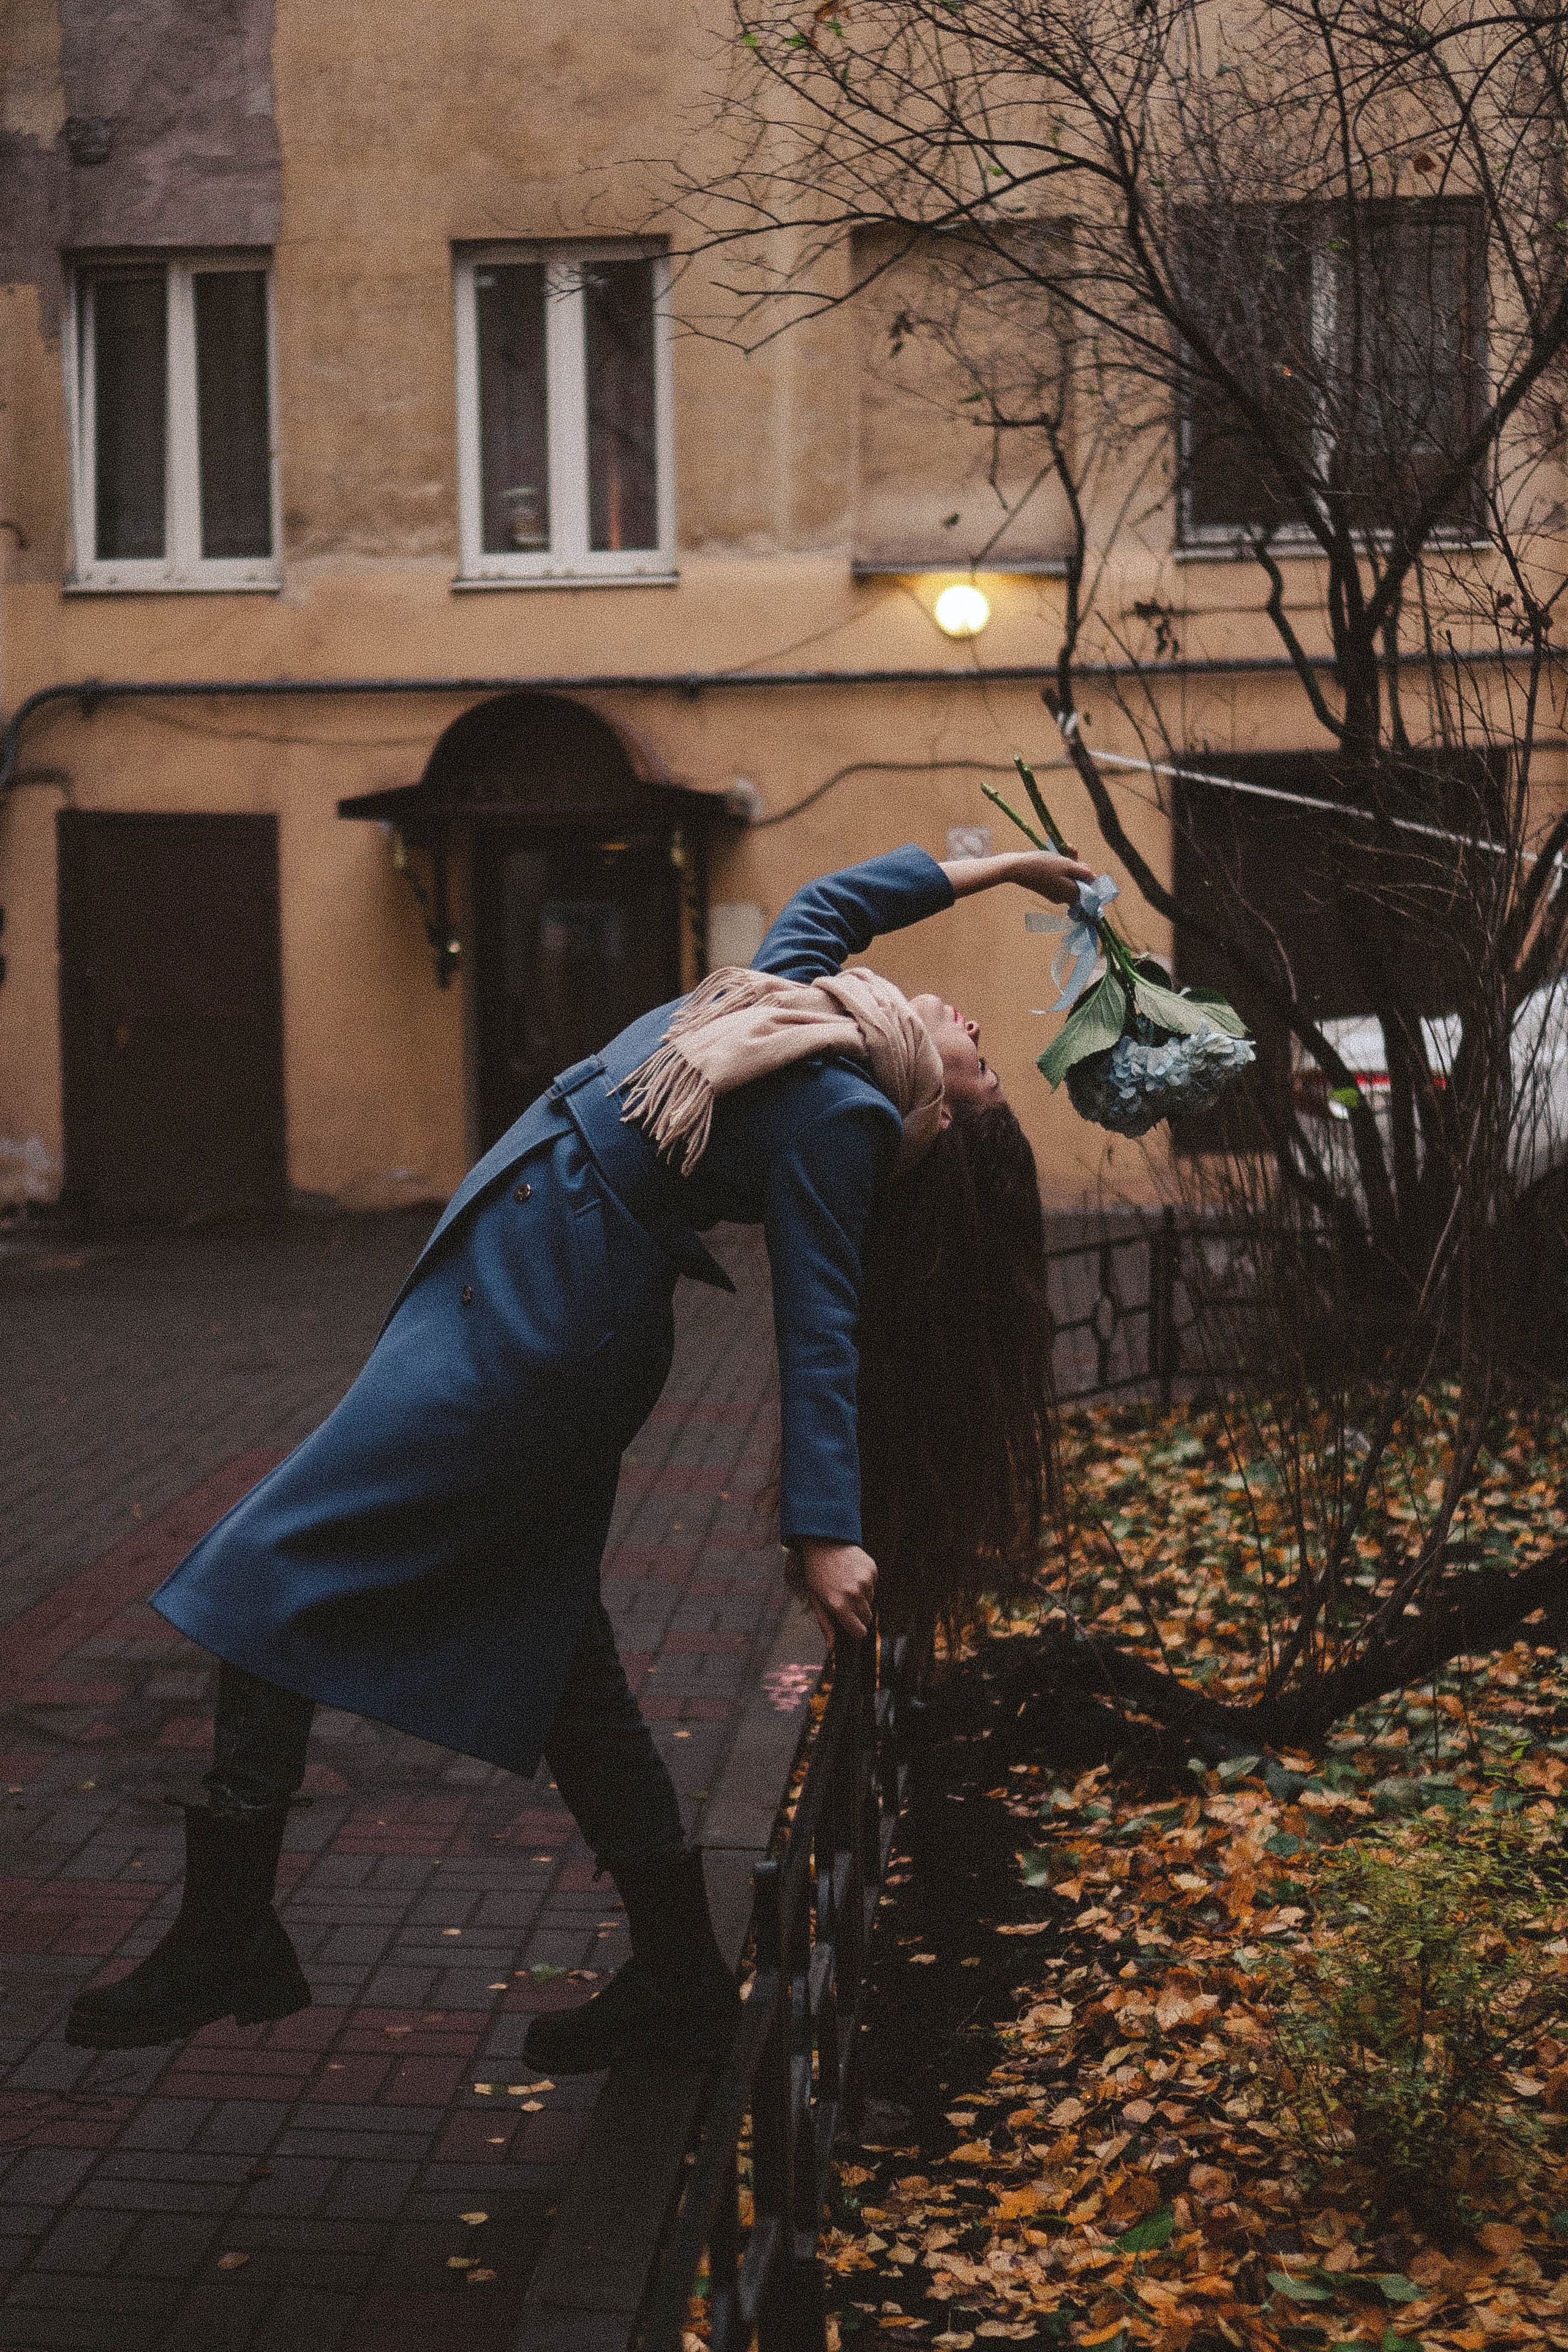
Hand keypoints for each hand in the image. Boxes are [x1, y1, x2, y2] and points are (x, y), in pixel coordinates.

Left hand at [796, 1539, 876, 1644]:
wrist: (823, 1542)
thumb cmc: (816, 1573)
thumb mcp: (816, 1600)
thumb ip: (826, 1625)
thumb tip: (831, 1648)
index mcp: (840, 1606)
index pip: (860, 1632)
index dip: (855, 1630)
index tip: (851, 1625)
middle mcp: (855, 1595)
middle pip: (866, 1617)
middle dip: (857, 1612)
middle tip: (844, 1599)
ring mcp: (865, 1581)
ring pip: (870, 1600)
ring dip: (861, 1595)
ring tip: (845, 1582)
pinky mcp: (872, 1569)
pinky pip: (873, 1584)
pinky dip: (865, 1581)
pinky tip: (852, 1572)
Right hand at [941, 847, 1095, 904]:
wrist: (1016, 868)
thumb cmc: (1042, 865)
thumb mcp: (1066, 864)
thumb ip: (1083, 872)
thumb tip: (1094, 878)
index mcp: (1071, 894)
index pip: (1090, 890)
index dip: (1090, 876)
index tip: (1083, 864)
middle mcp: (1064, 898)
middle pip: (1080, 883)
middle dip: (1078, 866)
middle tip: (1072, 851)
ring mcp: (1054, 894)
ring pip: (1069, 878)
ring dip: (1069, 863)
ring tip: (1066, 847)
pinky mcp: (1046, 889)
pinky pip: (1059, 879)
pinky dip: (1060, 868)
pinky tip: (1056, 853)